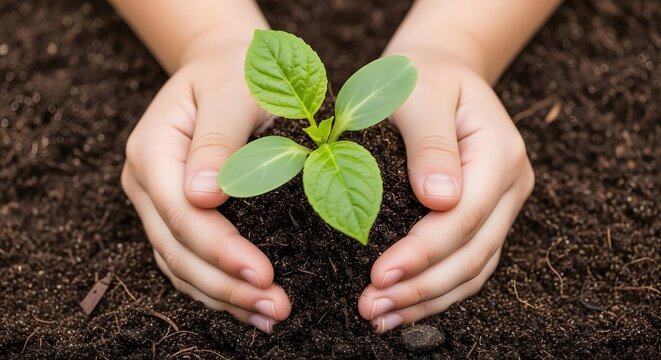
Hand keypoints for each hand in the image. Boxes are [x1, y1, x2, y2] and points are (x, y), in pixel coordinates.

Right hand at [120, 42, 289, 333]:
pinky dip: (216, 287)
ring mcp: (156, 202)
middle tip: (277, 309)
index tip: (265, 276)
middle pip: (178, 250)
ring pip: (179, 264)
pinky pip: (187, 260)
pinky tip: (247, 305)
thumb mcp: (232, 91)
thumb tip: (203, 197)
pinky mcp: (174, 214)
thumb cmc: (234, 72)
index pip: (183, 215)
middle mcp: (146, 182)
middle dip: (227, 285)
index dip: (222, 251)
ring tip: (269, 317)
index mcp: (154, 150)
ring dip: (222, 297)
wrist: (221, 67)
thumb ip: (219, 139)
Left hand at [358, 50, 534, 332]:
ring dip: (428, 300)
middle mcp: (510, 185)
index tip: (379, 274)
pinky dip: (437, 291)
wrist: (441, 71)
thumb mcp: (421, 92)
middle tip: (370, 307)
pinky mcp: (484, 217)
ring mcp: (501, 205)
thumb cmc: (423, 75)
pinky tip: (403, 306)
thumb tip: (438, 199)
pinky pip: (468, 264)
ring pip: (473, 269)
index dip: (422, 252)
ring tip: (380, 317)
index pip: (463, 218)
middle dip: (420, 287)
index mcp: (499, 153)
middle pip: (472, 254)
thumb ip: (430, 143)